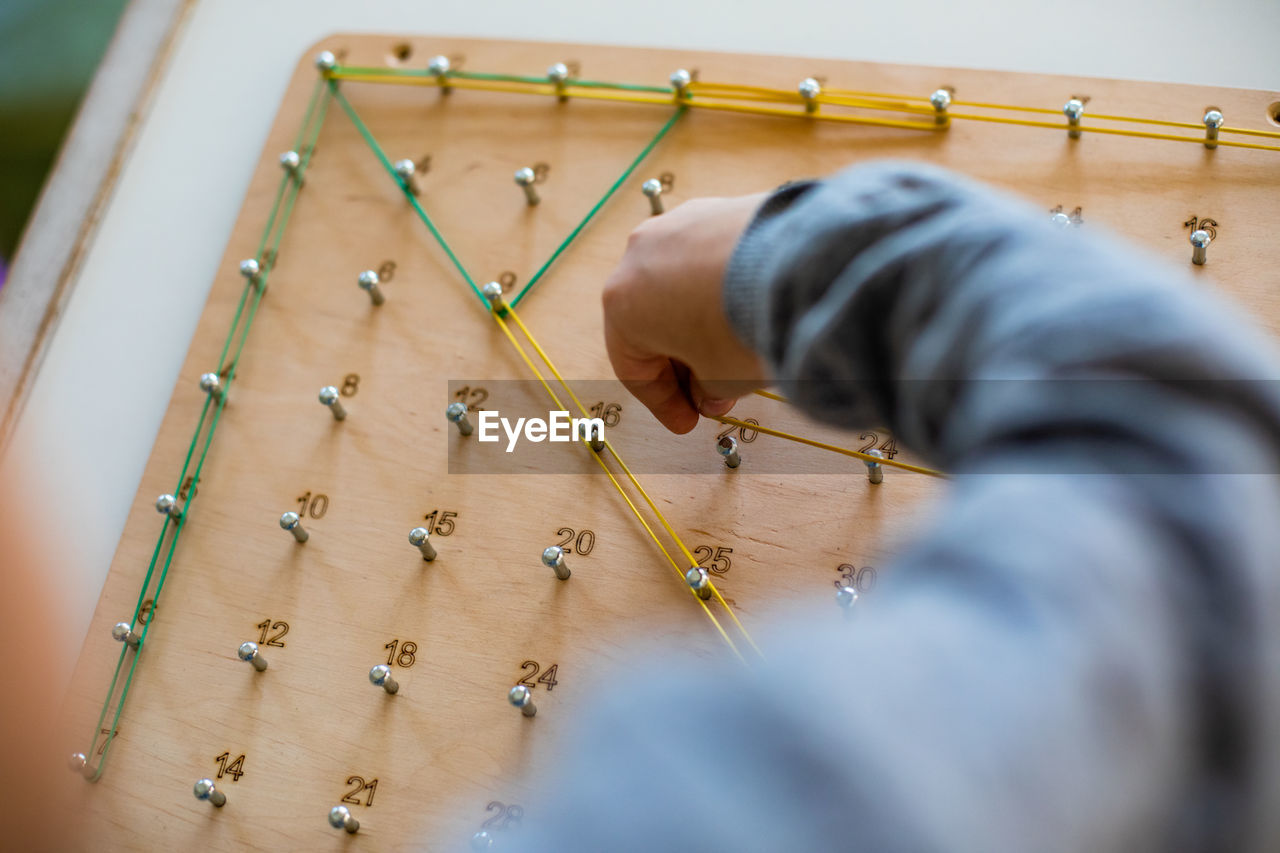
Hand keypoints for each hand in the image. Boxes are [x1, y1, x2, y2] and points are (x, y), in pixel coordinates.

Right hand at [602, 194, 769, 433]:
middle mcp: (638, 256)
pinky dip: (721, 287)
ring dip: (700, 321)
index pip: (634, 367)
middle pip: (653, 322)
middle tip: (713, 394)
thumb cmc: (742, 325)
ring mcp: (678, 225)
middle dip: (682, 362)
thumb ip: (706, 391)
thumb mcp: (720, 380)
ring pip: (680, 286)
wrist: (795, 265)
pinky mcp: (717, 206)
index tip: (688, 421)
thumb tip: (710, 392)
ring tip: (735, 351)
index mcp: (622, 303)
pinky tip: (749, 309)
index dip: (663, 403)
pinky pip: (709, 258)